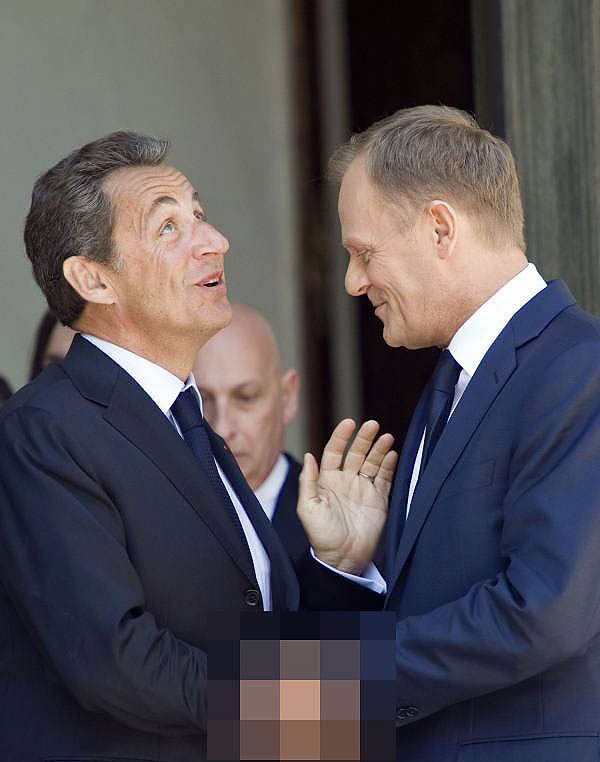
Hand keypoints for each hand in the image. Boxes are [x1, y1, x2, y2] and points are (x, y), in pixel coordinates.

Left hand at [297, 419, 397, 573]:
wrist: (342, 558)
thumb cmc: (321, 535)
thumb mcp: (307, 507)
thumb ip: (308, 481)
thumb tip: (309, 455)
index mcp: (327, 480)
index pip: (334, 451)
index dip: (341, 436)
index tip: (349, 423)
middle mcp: (346, 481)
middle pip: (356, 453)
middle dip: (364, 438)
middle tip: (373, 424)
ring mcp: (363, 489)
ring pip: (372, 462)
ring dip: (379, 449)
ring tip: (387, 437)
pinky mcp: (378, 500)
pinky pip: (385, 478)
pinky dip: (389, 466)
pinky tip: (392, 454)